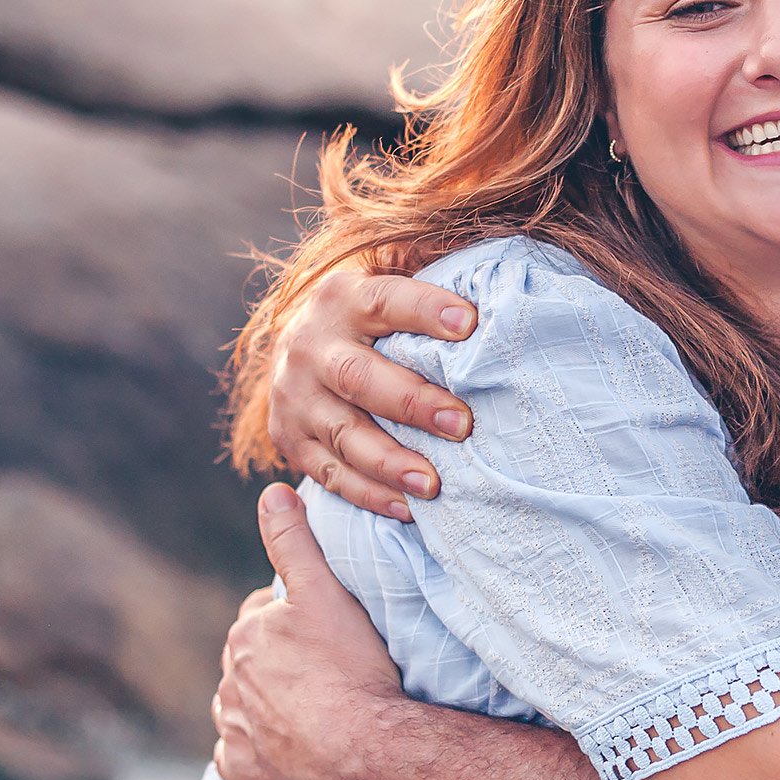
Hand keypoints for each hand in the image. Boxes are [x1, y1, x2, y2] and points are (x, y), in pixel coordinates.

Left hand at [212, 484, 408, 779]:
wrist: (366, 753)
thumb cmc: (351, 670)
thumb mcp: (326, 592)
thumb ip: (295, 542)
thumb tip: (271, 492)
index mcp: (245, 637)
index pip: (262, 617)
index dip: (293, 622)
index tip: (324, 635)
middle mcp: (229, 684)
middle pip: (252, 665)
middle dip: (277, 665)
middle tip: (325, 674)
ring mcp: (234, 732)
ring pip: (243, 710)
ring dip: (266, 708)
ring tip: (312, 713)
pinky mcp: (241, 774)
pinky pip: (242, 758)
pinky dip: (259, 754)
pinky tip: (290, 752)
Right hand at [267, 267, 479, 519]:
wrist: (299, 345)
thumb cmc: (372, 315)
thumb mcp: (388, 279)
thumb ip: (427, 271)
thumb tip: (490, 272)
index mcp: (342, 297)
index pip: (386, 301)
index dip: (426, 310)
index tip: (471, 324)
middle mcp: (310, 344)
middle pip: (360, 376)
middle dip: (413, 403)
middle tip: (462, 424)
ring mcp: (295, 395)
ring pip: (342, 432)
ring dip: (389, 461)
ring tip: (433, 484)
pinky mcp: (289, 438)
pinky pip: (328, 473)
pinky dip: (367, 494)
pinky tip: (407, 509)